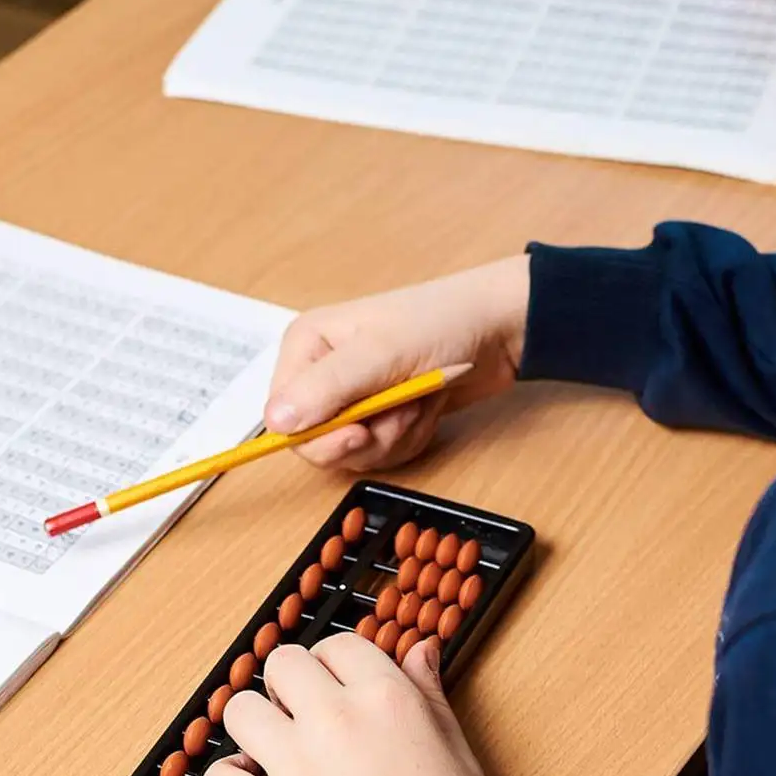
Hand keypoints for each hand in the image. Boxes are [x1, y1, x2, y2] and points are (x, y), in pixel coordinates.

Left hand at [203, 633, 504, 775]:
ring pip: (241, 711)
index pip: (338, 646)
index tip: (331, 690)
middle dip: (287, 687)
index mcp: (388, 699)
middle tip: (299, 719)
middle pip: (282, 664)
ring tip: (273, 756)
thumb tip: (419, 650)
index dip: (331, 666)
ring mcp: (299, 770)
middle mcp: (338, 722)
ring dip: (253, 729)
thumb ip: (428, 694)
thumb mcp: (457, 751)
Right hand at [264, 255, 530, 471]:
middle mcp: (323, 373)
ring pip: (354, 452)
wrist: (498, 328)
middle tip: (402, 411)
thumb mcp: (380, 354)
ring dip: (395, 436)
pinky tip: (427, 407)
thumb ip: (327, 389)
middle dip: (368, 437)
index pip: (284, 418)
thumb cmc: (442, 323)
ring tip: (420, 399)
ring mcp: (354, 396)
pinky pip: (381, 452)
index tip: (359, 432)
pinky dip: (410, 438)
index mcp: (307, 346)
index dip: (320, 437)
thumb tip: (277, 421)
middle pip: (319, 443)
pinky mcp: (381, 414)